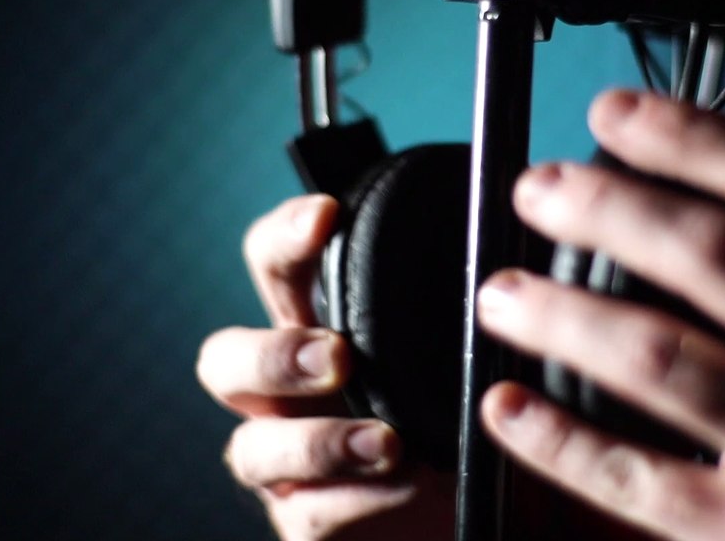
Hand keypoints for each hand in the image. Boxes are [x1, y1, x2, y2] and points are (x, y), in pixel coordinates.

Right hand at [196, 196, 454, 540]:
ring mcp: (290, 462)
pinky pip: (307, 512)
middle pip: (224, 360)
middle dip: (274, 354)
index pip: (274, 267)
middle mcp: (288, 393)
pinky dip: (356, 498)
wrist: (488, 503)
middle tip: (338, 356)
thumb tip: (500, 255)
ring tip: (384, 443)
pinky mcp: (307, 521)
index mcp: (318, 328)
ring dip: (317, 442)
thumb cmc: (470, 411)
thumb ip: (459, 308)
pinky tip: (407, 484)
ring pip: (251, 447)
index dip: (285, 237)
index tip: (326, 215)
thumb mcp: (467, 351)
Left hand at [477, 90, 724, 540]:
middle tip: (538, 190)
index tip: (612, 115)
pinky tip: (510, 406)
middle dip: (607, 207)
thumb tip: (703, 179)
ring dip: (561, 315)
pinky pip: (637, 478)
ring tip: (501, 291)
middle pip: (714, 253)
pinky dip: (558, 439)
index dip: (686, 135)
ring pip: (660, 358)